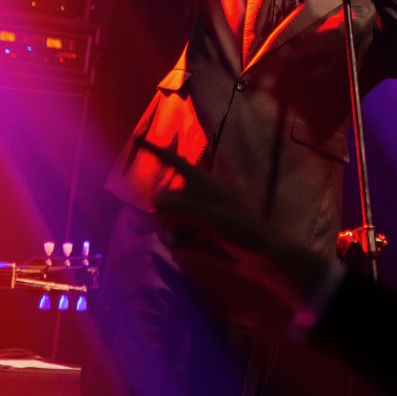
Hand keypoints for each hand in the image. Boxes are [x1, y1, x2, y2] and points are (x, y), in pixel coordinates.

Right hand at [147, 141, 328, 311]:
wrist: (259, 256)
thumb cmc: (240, 227)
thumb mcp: (212, 214)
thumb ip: (183, 206)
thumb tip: (155, 200)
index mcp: (202, 182)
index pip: (175, 162)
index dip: (156, 151)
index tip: (137, 140)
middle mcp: (195, 196)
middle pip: (164, 198)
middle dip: (161, 213)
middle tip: (168, 226)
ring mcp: (195, 216)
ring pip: (167, 220)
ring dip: (171, 232)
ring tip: (184, 242)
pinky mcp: (196, 236)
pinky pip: (175, 238)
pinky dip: (181, 244)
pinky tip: (194, 249)